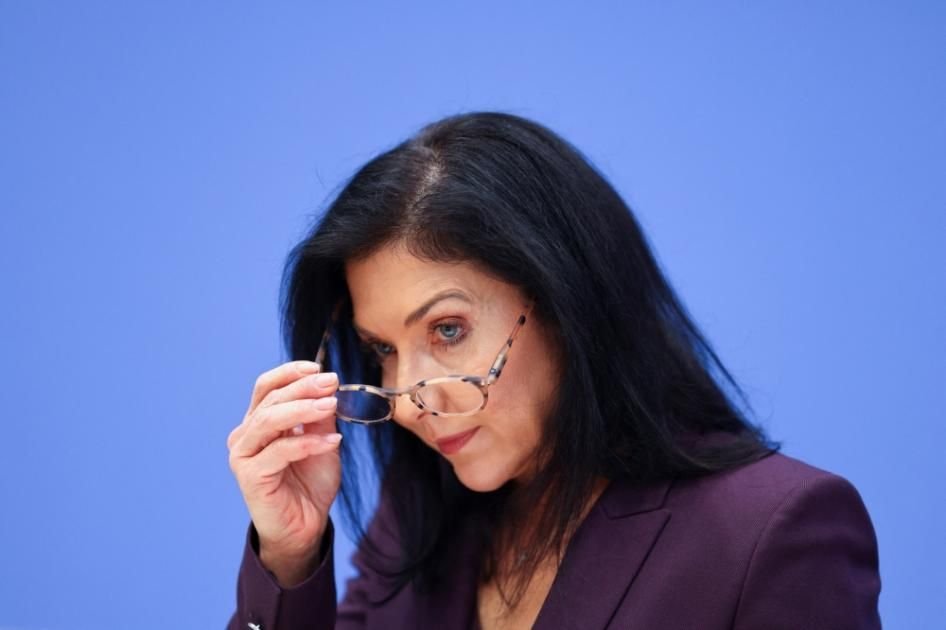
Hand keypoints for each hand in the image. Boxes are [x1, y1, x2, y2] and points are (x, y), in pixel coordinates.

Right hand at [227, 360, 341, 584]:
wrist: (305, 527)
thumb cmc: (310, 484)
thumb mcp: (322, 441)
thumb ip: (320, 417)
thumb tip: (327, 385)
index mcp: (258, 423)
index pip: (266, 387)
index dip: (290, 373)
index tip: (318, 368)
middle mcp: (245, 436)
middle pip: (269, 400)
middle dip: (302, 388)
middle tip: (331, 382)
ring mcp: (244, 456)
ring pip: (269, 421)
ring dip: (303, 409)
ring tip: (331, 405)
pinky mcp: (249, 476)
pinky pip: (279, 451)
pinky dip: (308, 443)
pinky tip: (333, 441)